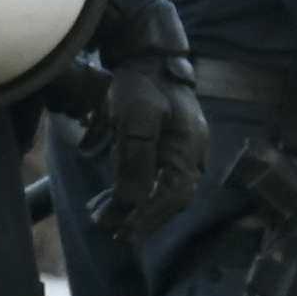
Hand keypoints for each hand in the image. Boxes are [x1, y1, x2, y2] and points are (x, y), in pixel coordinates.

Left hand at [93, 54, 210, 231]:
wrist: (146, 60)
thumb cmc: (140, 85)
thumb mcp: (134, 118)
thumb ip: (135, 160)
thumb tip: (131, 202)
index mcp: (189, 146)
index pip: (175, 194)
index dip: (150, 217)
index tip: (125, 232)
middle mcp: (192, 153)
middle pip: (173, 199)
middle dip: (143, 219)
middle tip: (116, 235)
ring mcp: (183, 152)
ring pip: (164, 192)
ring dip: (136, 209)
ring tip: (104, 219)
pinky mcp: (169, 150)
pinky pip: (158, 180)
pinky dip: (136, 194)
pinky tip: (111, 200)